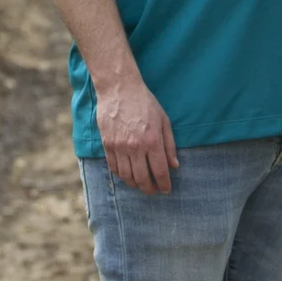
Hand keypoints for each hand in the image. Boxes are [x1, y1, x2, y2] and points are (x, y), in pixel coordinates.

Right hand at [95, 71, 179, 193]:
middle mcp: (135, 147)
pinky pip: (114, 167)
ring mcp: (119, 147)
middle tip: (154, 191)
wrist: (119, 89)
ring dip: (135, 185)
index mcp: (152, 141)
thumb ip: (169, 144)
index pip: (159, 171)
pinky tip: (127, 175)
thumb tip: (174, 165)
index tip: (166, 189)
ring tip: (141, 185)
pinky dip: (121, 175)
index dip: (164, 184)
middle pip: (142, 178)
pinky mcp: (107, 144)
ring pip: (127, 176)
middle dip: (150, 189)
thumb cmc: (145, 102)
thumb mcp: (164, 120)